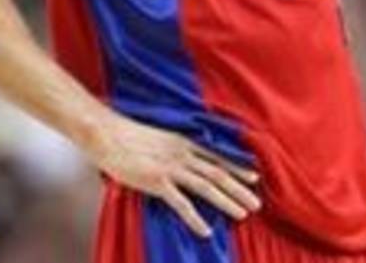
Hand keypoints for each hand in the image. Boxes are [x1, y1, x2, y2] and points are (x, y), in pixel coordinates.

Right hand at [88, 111, 260, 236]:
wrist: (107, 133)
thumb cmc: (128, 136)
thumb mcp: (158, 138)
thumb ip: (173, 149)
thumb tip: (183, 160)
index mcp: (183, 142)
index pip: (217, 156)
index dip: (237, 167)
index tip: (254, 177)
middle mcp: (182, 154)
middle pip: (218, 172)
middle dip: (239, 188)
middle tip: (258, 203)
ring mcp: (171, 167)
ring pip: (207, 186)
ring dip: (227, 201)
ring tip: (243, 214)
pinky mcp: (156, 182)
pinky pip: (181, 203)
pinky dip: (195, 218)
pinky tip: (206, 231)